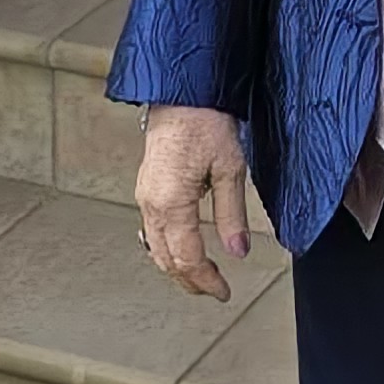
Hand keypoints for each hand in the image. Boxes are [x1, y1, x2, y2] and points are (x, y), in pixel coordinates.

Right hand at [137, 105, 250, 299]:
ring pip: (155, 247)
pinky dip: (165, 248)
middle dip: (190, 281)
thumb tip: (238, 251)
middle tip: (214, 291)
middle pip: (167, 259)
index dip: (206, 281)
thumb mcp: (230, 169)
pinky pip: (150, 230)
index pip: (187, 258)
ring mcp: (145, 195)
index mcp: (172, 203)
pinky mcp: (146, 187)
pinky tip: (178, 249)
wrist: (181, 91)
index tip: (223, 292)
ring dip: (176, 267)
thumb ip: (231, 215)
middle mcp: (152, 203)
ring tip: (199, 277)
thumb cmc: (205, 121)